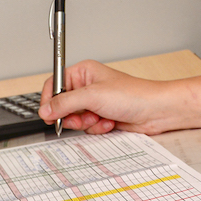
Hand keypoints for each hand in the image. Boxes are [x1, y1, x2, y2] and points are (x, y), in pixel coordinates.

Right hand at [38, 60, 188, 134]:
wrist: (155, 111)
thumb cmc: (132, 94)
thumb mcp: (92, 96)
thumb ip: (64, 103)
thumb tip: (45, 110)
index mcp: (83, 72)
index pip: (54, 85)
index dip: (49, 101)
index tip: (49, 115)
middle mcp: (87, 86)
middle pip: (62, 105)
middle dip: (72, 115)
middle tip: (83, 116)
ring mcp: (95, 102)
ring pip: (75, 119)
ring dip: (86, 123)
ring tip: (100, 117)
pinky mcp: (102, 116)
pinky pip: (87, 127)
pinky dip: (97, 128)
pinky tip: (109, 122)